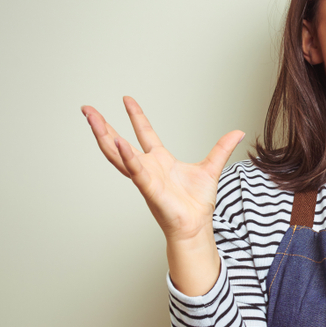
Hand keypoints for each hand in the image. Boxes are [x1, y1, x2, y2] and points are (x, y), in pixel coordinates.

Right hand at [81, 96, 244, 243]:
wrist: (197, 226)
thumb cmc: (197, 204)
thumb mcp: (211, 168)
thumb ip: (221, 149)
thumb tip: (238, 132)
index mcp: (160, 161)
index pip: (144, 133)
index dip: (136, 116)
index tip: (126, 99)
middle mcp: (148, 168)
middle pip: (119, 142)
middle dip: (103, 126)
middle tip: (87, 109)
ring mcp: (146, 178)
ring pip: (118, 155)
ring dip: (105, 137)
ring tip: (92, 120)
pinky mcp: (150, 190)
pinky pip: (136, 171)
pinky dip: (127, 157)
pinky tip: (117, 142)